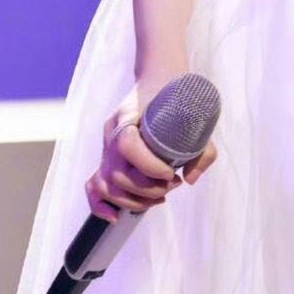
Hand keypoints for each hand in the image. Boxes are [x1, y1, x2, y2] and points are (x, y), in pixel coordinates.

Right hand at [86, 78, 184, 222]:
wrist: (158, 77)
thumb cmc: (177, 97)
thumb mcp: (196, 117)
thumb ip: (201, 149)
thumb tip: (189, 179)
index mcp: (128, 117)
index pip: (126, 144)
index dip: (149, 166)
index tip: (171, 173)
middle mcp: (112, 134)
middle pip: (117, 174)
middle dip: (148, 190)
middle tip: (173, 184)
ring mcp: (106, 148)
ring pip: (107, 185)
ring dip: (135, 200)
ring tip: (161, 195)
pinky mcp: (106, 159)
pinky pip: (92, 186)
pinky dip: (101, 205)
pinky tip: (117, 216)